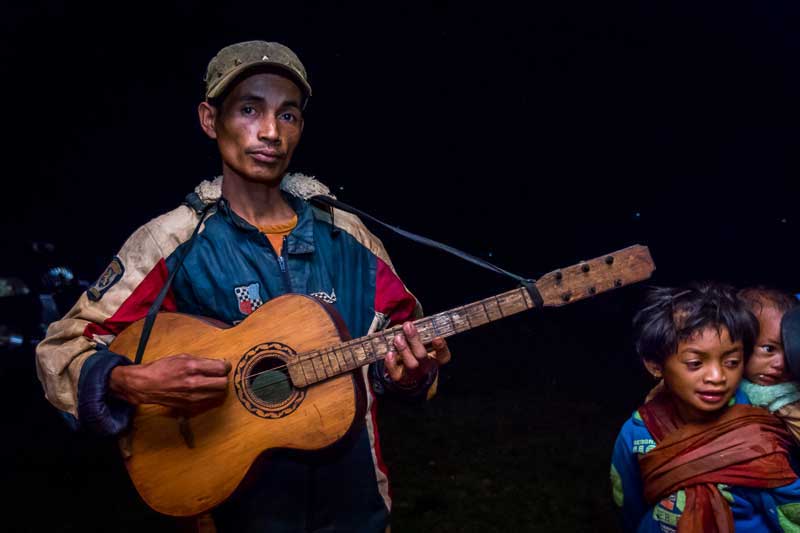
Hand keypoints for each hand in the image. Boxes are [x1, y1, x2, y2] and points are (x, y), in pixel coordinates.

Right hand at [109, 353, 230, 412]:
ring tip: (210, 382)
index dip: (225, 366)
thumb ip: (202, 361)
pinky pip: (209, 401)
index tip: (223, 366)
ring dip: (218, 388)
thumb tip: (220, 363)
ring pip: (219, 394)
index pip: (221, 368)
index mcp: (192, 367)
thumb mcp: (182, 357)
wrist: (146, 385)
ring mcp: (193, 396)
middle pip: (223, 383)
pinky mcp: (191, 406)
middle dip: (223, 378)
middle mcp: (194, 383)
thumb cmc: (162, 368)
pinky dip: (210, 395)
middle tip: (218, 375)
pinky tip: (203, 389)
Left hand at [384, 322, 450, 385]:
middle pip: (422, 355)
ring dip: (404, 349)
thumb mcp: (425, 344)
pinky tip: (389, 353)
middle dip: (414, 340)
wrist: (411, 376)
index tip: (437, 338)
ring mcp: (413, 373)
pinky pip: (395, 372)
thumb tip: (409, 323)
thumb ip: (421, 334)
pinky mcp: (400, 378)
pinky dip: (391, 363)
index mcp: (436, 358)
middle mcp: (426, 366)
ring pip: (411, 364)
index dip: (441, 346)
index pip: (443, 354)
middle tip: (408, 326)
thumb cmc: (418, 353)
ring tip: (397, 338)